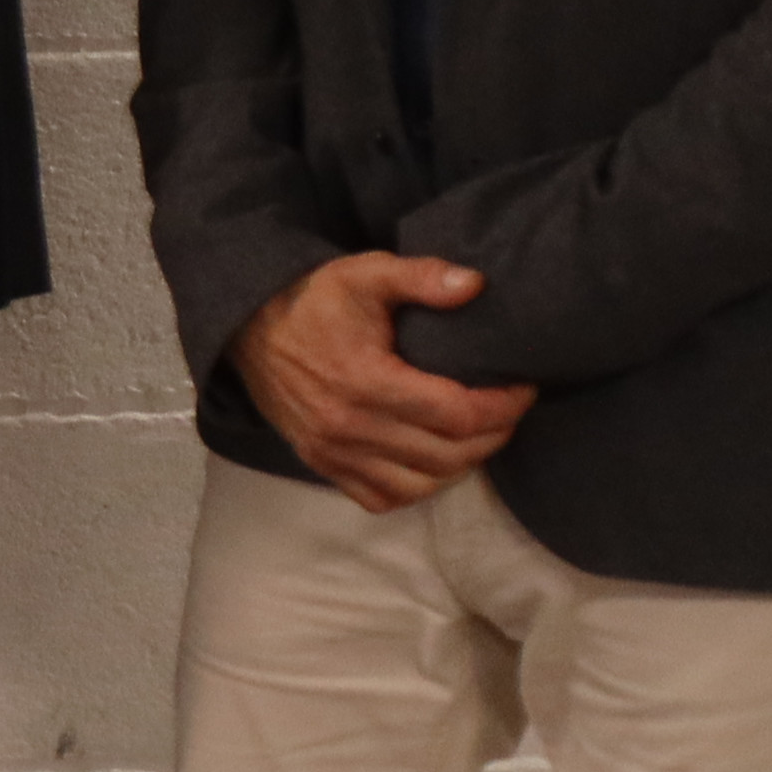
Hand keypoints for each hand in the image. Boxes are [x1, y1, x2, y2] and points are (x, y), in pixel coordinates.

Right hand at [236, 251, 537, 511]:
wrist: (248, 327)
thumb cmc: (315, 299)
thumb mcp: (365, 273)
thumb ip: (420, 276)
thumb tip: (476, 284)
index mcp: (364, 380)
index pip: (457, 414)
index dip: (503, 406)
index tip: (523, 387)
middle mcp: (347, 426)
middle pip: (448, 454)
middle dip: (493, 434)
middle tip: (508, 409)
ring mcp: (332, 452)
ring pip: (422, 484)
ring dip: (461, 463)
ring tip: (476, 433)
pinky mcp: (321, 465)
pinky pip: (383, 498)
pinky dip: (417, 487)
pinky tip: (431, 459)